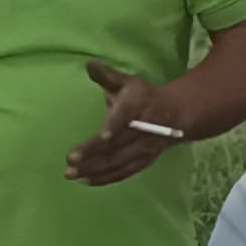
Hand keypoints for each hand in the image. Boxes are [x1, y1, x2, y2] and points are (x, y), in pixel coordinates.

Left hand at [65, 61, 187, 186]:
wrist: (175, 116)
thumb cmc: (144, 97)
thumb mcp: (128, 82)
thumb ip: (107, 76)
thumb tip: (89, 64)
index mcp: (137, 108)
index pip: (126, 118)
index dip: (115, 127)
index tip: (101, 136)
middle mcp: (141, 132)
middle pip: (117, 146)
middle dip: (93, 155)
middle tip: (70, 162)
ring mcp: (142, 150)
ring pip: (117, 163)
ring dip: (94, 170)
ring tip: (71, 174)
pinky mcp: (141, 162)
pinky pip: (122, 173)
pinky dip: (104, 178)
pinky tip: (85, 181)